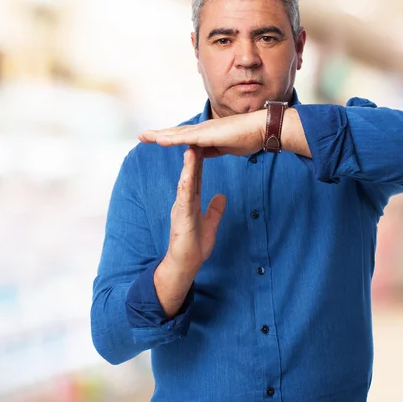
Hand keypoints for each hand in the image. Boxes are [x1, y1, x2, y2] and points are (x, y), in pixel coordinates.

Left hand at [138, 110, 266, 157]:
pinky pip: (186, 138)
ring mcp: (204, 131)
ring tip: (144, 136)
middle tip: (142, 136)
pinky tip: (160, 140)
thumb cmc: (248, 136)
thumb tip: (201, 151)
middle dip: (159, 134)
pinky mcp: (208, 135)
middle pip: (176, 133)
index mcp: (207, 134)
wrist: (260, 129)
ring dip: (160, 135)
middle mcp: (203, 130)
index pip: (184, 136)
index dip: (170, 137)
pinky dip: (172, 139)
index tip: (156, 139)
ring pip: (177, 134)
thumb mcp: (226, 147)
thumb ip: (213, 149)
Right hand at [166, 147, 226, 273]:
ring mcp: (181, 208)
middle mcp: (184, 201)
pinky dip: (185, 186)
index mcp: (190, 201)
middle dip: (193, 156)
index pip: (196, 177)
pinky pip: (183, 200)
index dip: (199, 161)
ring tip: (191, 149)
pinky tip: (187, 176)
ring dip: (188, 167)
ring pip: (185, 183)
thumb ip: (215, 210)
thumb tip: (222, 197)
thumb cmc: (195, 246)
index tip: (203, 144)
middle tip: (195, 137)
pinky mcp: (180, 218)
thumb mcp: (210, 224)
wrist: (185, 264)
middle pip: (190, 175)